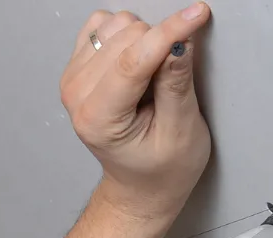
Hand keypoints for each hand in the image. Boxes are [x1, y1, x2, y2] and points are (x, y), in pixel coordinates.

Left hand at [61, 5, 213, 225]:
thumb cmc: (161, 168)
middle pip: (127, 35)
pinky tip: (137, 63)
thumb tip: (179, 40)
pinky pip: (105, 24)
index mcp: (99, 119)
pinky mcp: (78, 64)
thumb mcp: (182, 133)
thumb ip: (177, 85)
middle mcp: (77, 95)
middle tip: (168, 83)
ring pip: (117, 24)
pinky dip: (128, 35)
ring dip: (144, 41)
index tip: (198, 15)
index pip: (133, 60)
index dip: (170, 31)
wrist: (139, 185)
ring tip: (151, 79)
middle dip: (160, 47)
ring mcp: (73, 77)